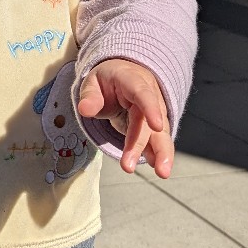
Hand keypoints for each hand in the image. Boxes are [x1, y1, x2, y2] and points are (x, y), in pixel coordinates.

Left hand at [76, 58, 173, 177]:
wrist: (123, 74)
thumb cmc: (107, 79)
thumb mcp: (93, 82)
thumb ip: (90, 96)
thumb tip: (85, 109)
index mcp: (133, 81)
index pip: (143, 94)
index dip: (151, 109)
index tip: (157, 125)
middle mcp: (149, 96)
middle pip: (151, 122)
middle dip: (154, 145)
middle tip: (158, 167)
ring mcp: (153, 112)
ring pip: (159, 134)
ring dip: (161, 154)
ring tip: (162, 172)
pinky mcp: (152, 126)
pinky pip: (154, 141)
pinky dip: (156, 154)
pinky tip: (157, 167)